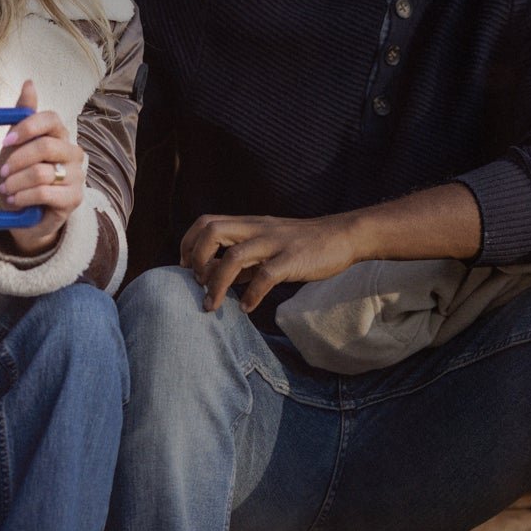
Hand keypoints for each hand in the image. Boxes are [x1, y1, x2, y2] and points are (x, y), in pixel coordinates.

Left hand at [0, 79, 84, 254]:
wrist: (28, 214)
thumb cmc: (22, 176)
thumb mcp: (17, 146)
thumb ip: (24, 116)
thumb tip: (29, 82)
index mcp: (60, 135)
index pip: (51, 119)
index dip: (27, 128)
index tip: (6, 141)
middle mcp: (73, 152)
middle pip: (46, 146)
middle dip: (18, 160)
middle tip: (2, 172)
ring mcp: (77, 175)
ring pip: (42, 172)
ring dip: (16, 182)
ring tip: (6, 190)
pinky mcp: (73, 198)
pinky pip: (44, 192)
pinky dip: (23, 196)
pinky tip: (15, 201)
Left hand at [180, 212, 366, 313]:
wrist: (342, 236)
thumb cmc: (303, 244)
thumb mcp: (267, 244)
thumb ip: (243, 258)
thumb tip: (217, 279)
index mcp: (249, 224)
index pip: (206, 222)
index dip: (189, 243)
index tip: (188, 268)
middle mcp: (257, 229)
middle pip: (212, 230)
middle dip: (197, 258)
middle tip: (198, 283)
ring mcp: (274, 243)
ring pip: (233, 256)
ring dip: (216, 284)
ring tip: (212, 305)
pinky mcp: (292, 259)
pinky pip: (265, 277)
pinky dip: (251, 296)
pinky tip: (247, 308)